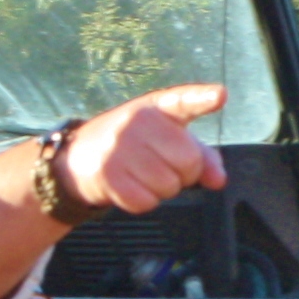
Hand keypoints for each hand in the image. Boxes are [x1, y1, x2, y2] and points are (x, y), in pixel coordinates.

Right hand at [59, 84, 228, 214]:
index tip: (220, 95)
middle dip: (183, 174)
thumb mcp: (166, 139)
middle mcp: (138, 121)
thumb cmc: (133, 145)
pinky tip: (129, 185)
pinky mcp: (107, 174)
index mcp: (156, 106)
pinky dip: (143, 201)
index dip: (202, 99)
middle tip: (161, 165)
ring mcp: (119, 147)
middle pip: (189, 162)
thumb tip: (218, 180)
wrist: (79, 156)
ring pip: (169, 187)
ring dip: (162, 190)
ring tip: (142, 174)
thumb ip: (200, 155)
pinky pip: (146, 202)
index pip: (183, 101)